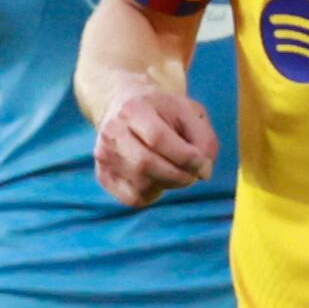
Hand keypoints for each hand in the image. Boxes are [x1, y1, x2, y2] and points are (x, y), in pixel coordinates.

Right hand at [92, 82, 217, 207]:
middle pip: (146, 164)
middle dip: (179, 175)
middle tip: (195, 174)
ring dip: (169, 184)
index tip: (204, 164)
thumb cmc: (164, 112)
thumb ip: (204, 138)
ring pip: (141, 184)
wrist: (126, 109)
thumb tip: (203, 171)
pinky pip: (133, 198)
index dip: (186, 157)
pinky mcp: (104, 177)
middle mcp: (112, 132)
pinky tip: (158, 178)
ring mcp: (104, 156)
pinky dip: (154, 194)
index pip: (157, 138)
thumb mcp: (190, 112)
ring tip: (177, 171)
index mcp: (133, 109)